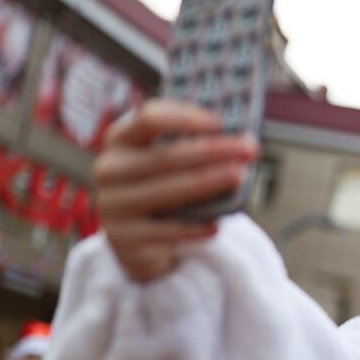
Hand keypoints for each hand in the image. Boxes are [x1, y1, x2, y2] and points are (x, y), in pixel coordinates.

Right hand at [94, 99, 258, 282]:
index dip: (186, 118)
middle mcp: (110, 169)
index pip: (149, 118)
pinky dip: (194, 227)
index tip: (220, 123)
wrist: (136, 241)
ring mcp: (114, 205)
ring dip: (207, 182)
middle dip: (212, 151)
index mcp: (120, 140)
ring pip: (166, 192)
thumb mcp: (169, 164)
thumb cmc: (164, 190)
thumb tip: (241, 140)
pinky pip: (166, 231)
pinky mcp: (124, 239)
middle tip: (249, 149)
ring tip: (240, 177)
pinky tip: (217, 225)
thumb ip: (193, 148)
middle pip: (164, 156)